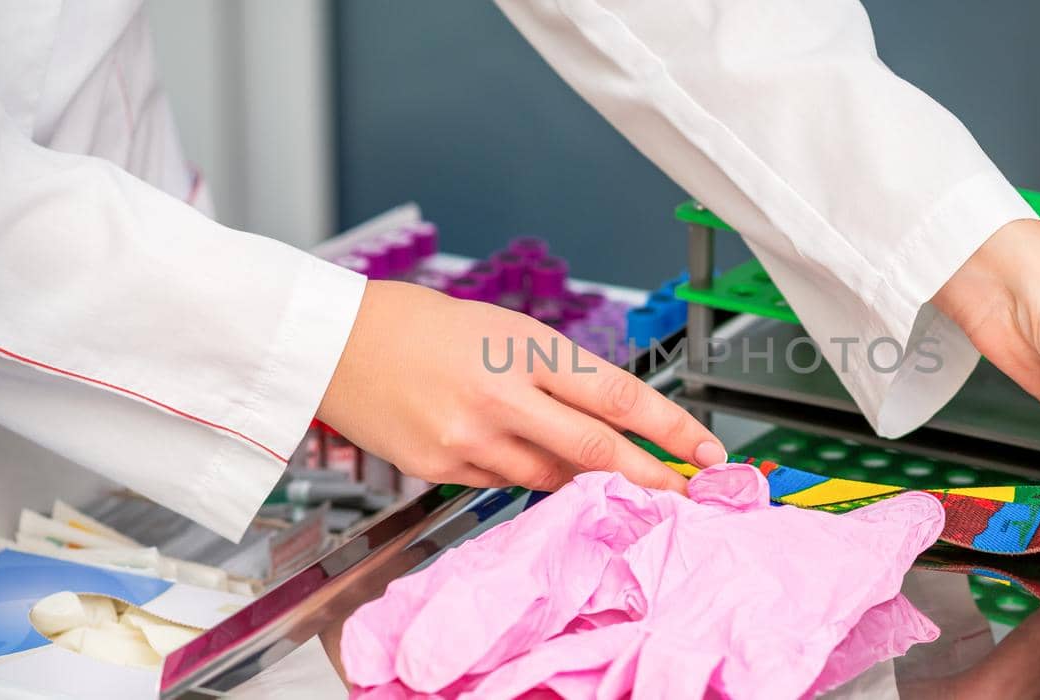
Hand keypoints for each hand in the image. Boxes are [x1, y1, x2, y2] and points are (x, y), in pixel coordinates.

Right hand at [316, 281, 725, 491]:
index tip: (705, 450)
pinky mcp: (442, 469)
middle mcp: (501, 396)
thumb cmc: (419, 324)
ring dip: (583, 477)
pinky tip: (512, 453)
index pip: (617, 394)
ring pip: (553, 475)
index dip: (670, 427)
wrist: (333, 342)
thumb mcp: (500, 328)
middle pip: (598, 449)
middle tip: (686, 493)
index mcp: (524, 347)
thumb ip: (554, 375)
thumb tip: (608, 422)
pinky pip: (505, 484)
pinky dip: (524, 474)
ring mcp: (470, 439)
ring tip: (592, 466)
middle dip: (652, 475)